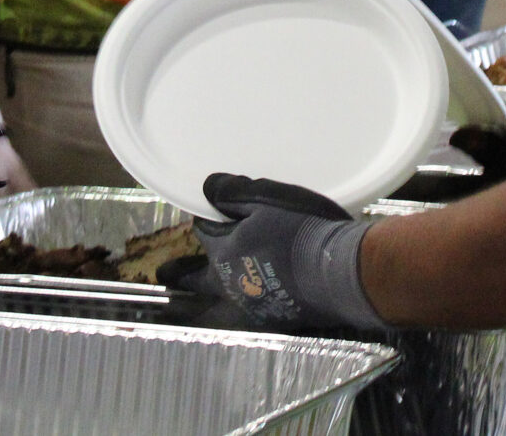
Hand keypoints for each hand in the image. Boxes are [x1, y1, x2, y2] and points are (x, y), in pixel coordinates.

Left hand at [174, 175, 384, 331]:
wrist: (340, 272)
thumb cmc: (302, 230)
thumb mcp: (266, 198)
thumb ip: (233, 193)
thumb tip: (206, 187)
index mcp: (225, 251)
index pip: (205, 233)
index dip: (206, 221)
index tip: (207, 214)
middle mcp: (232, 283)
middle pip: (201, 276)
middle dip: (183, 274)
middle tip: (165, 276)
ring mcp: (254, 305)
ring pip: (225, 296)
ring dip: (215, 290)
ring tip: (204, 295)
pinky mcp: (277, 318)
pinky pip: (254, 308)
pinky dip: (250, 301)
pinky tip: (255, 299)